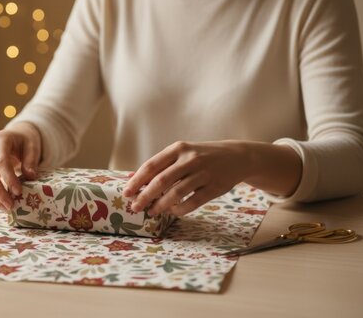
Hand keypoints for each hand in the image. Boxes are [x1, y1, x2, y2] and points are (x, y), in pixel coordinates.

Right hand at [0, 122, 41, 211]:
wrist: (14, 135)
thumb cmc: (24, 141)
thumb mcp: (32, 146)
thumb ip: (31, 160)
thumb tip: (30, 176)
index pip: (1, 162)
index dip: (9, 178)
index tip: (19, 191)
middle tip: (11, 206)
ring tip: (7, 209)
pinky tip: (2, 204)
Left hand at [123, 140, 301, 215]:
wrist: (236, 156)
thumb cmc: (201, 156)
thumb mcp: (183, 153)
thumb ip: (163, 165)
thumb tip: (136, 181)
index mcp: (178, 149)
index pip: (151, 166)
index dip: (137, 181)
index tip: (126, 193)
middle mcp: (190, 159)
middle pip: (161, 181)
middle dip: (145, 196)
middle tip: (135, 207)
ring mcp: (203, 173)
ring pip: (176, 194)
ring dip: (161, 206)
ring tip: (152, 212)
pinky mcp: (214, 187)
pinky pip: (192, 202)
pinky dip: (179, 210)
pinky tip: (172, 212)